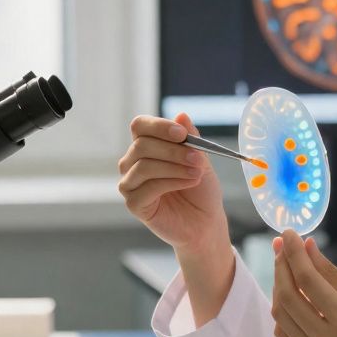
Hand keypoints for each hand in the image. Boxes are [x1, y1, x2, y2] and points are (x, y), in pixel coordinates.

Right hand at [118, 113, 227, 254]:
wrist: (205, 222)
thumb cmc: (201, 190)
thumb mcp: (200, 159)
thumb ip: (190, 138)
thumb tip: (181, 115)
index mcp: (146, 146)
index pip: (140, 126)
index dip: (159, 126)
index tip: (182, 134)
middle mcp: (132, 162)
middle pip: (142, 145)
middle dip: (173, 150)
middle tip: (198, 159)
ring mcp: (130, 183)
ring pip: (144, 165)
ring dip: (175, 167)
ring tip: (197, 173)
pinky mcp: (134, 204)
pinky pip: (146, 187)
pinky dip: (171, 183)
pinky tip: (188, 184)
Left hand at [270, 230, 336, 336]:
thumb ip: (333, 275)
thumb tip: (307, 247)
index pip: (308, 279)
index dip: (294, 253)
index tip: (288, 234)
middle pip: (288, 296)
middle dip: (281, 266)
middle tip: (281, 246)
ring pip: (281, 316)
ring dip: (278, 288)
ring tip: (285, 269)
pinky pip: (284, 336)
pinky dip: (283, 314)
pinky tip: (290, 299)